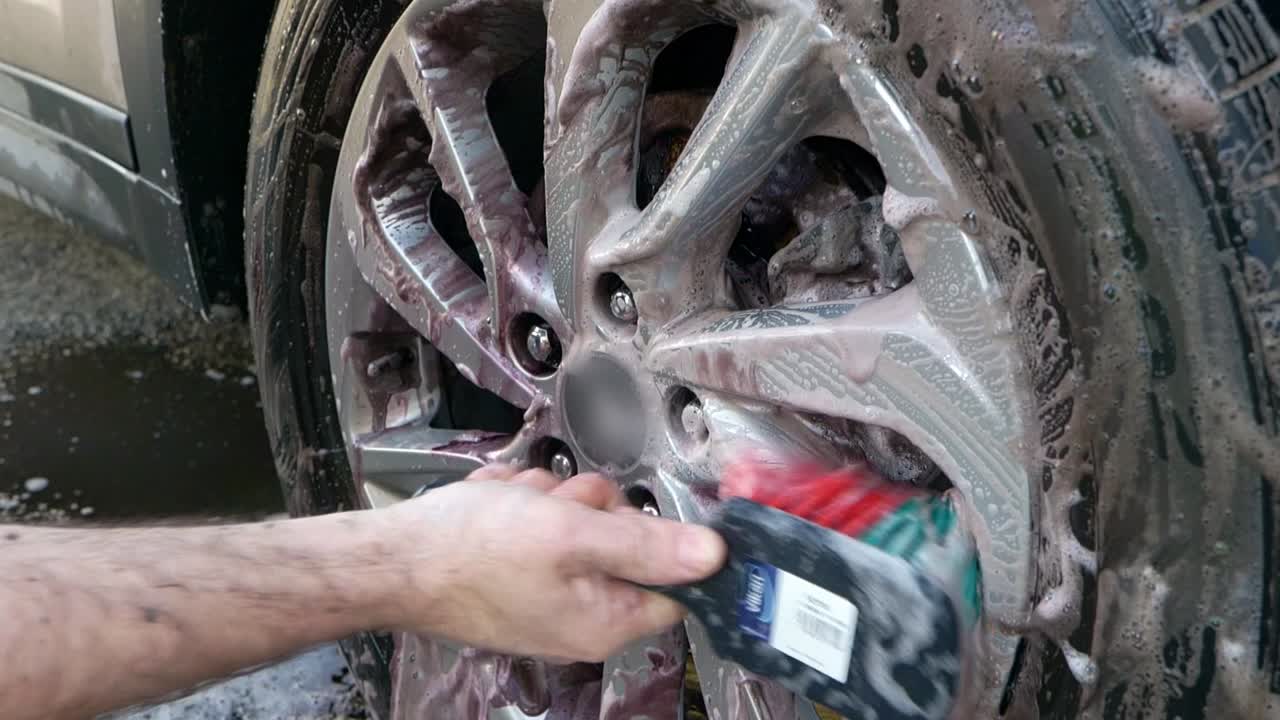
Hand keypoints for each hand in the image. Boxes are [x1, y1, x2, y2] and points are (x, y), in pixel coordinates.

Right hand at [380, 466, 726, 661]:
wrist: (392, 560)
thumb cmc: (472, 552)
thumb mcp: (572, 535)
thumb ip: (648, 545)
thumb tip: (715, 556)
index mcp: (605, 620)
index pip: (674, 583)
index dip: (662, 537)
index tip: (632, 512)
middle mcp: (581, 616)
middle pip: (624, 540)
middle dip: (588, 506)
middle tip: (554, 506)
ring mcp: (547, 595)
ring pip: (580, 522)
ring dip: (549, 501)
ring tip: (513, 506)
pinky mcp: (517, 575)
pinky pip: (540, 526)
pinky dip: (520, 509)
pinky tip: (495, 509)